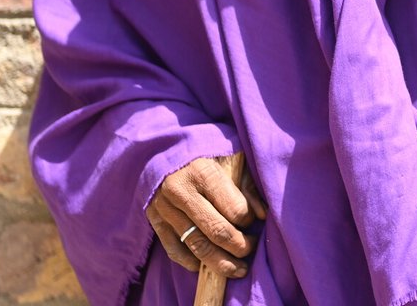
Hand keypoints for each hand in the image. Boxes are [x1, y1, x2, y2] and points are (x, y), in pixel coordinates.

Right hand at [145, 155, 265, 277]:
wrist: (162, 147)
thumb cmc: (205, 150)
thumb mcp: (231, 157)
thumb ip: (248, 185)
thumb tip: (262, 215)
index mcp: (202, 172)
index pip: (234, 210)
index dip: (249, 220)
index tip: (255, 220)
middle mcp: (180, 191)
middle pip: (216, 232)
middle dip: (239, 247)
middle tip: (251, 249)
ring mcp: (164, 208)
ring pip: (196, 246)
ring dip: (220, 263)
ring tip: (238, 269)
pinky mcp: (154, 220)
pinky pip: (173, 249)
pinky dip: (191, 261)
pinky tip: (205, 265)